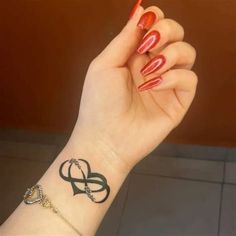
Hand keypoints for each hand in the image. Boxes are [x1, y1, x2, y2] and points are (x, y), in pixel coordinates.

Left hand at [69, 5, 196, 173]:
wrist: (105, 139)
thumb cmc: (99, 102)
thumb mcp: (105, 64)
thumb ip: (125, 38)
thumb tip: (141, 11)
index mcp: (134, 57)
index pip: (155, 28)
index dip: (156, 19)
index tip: (147, 24)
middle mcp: (152, 67)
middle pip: (176, 36)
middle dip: (168, 31)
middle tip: (151, 43)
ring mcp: (166, 85)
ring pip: (187, 54)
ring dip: (171, 54)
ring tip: (149, 70)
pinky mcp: (177, 102)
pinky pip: (189, 79)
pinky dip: (174, 77)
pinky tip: (153, 86)